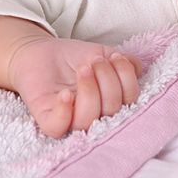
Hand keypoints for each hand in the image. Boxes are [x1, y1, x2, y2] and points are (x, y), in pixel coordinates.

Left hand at [7, 36, 142, 137]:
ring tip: (83, 69)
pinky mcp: (47, 120)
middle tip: (94, 61)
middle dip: (107, 79)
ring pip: (88, 120)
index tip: (115, 56)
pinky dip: (65, 110)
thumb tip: (137, 69)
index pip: (130, 100)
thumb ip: (125, 63)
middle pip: (112, 109)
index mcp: (110, 103)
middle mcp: (94, 115)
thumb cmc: (73, 57)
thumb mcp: (105, 54)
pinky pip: (59, 126)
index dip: (127, 77)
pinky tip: (65, 93)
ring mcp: (70, 119)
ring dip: (90, 89)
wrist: (40, 51)